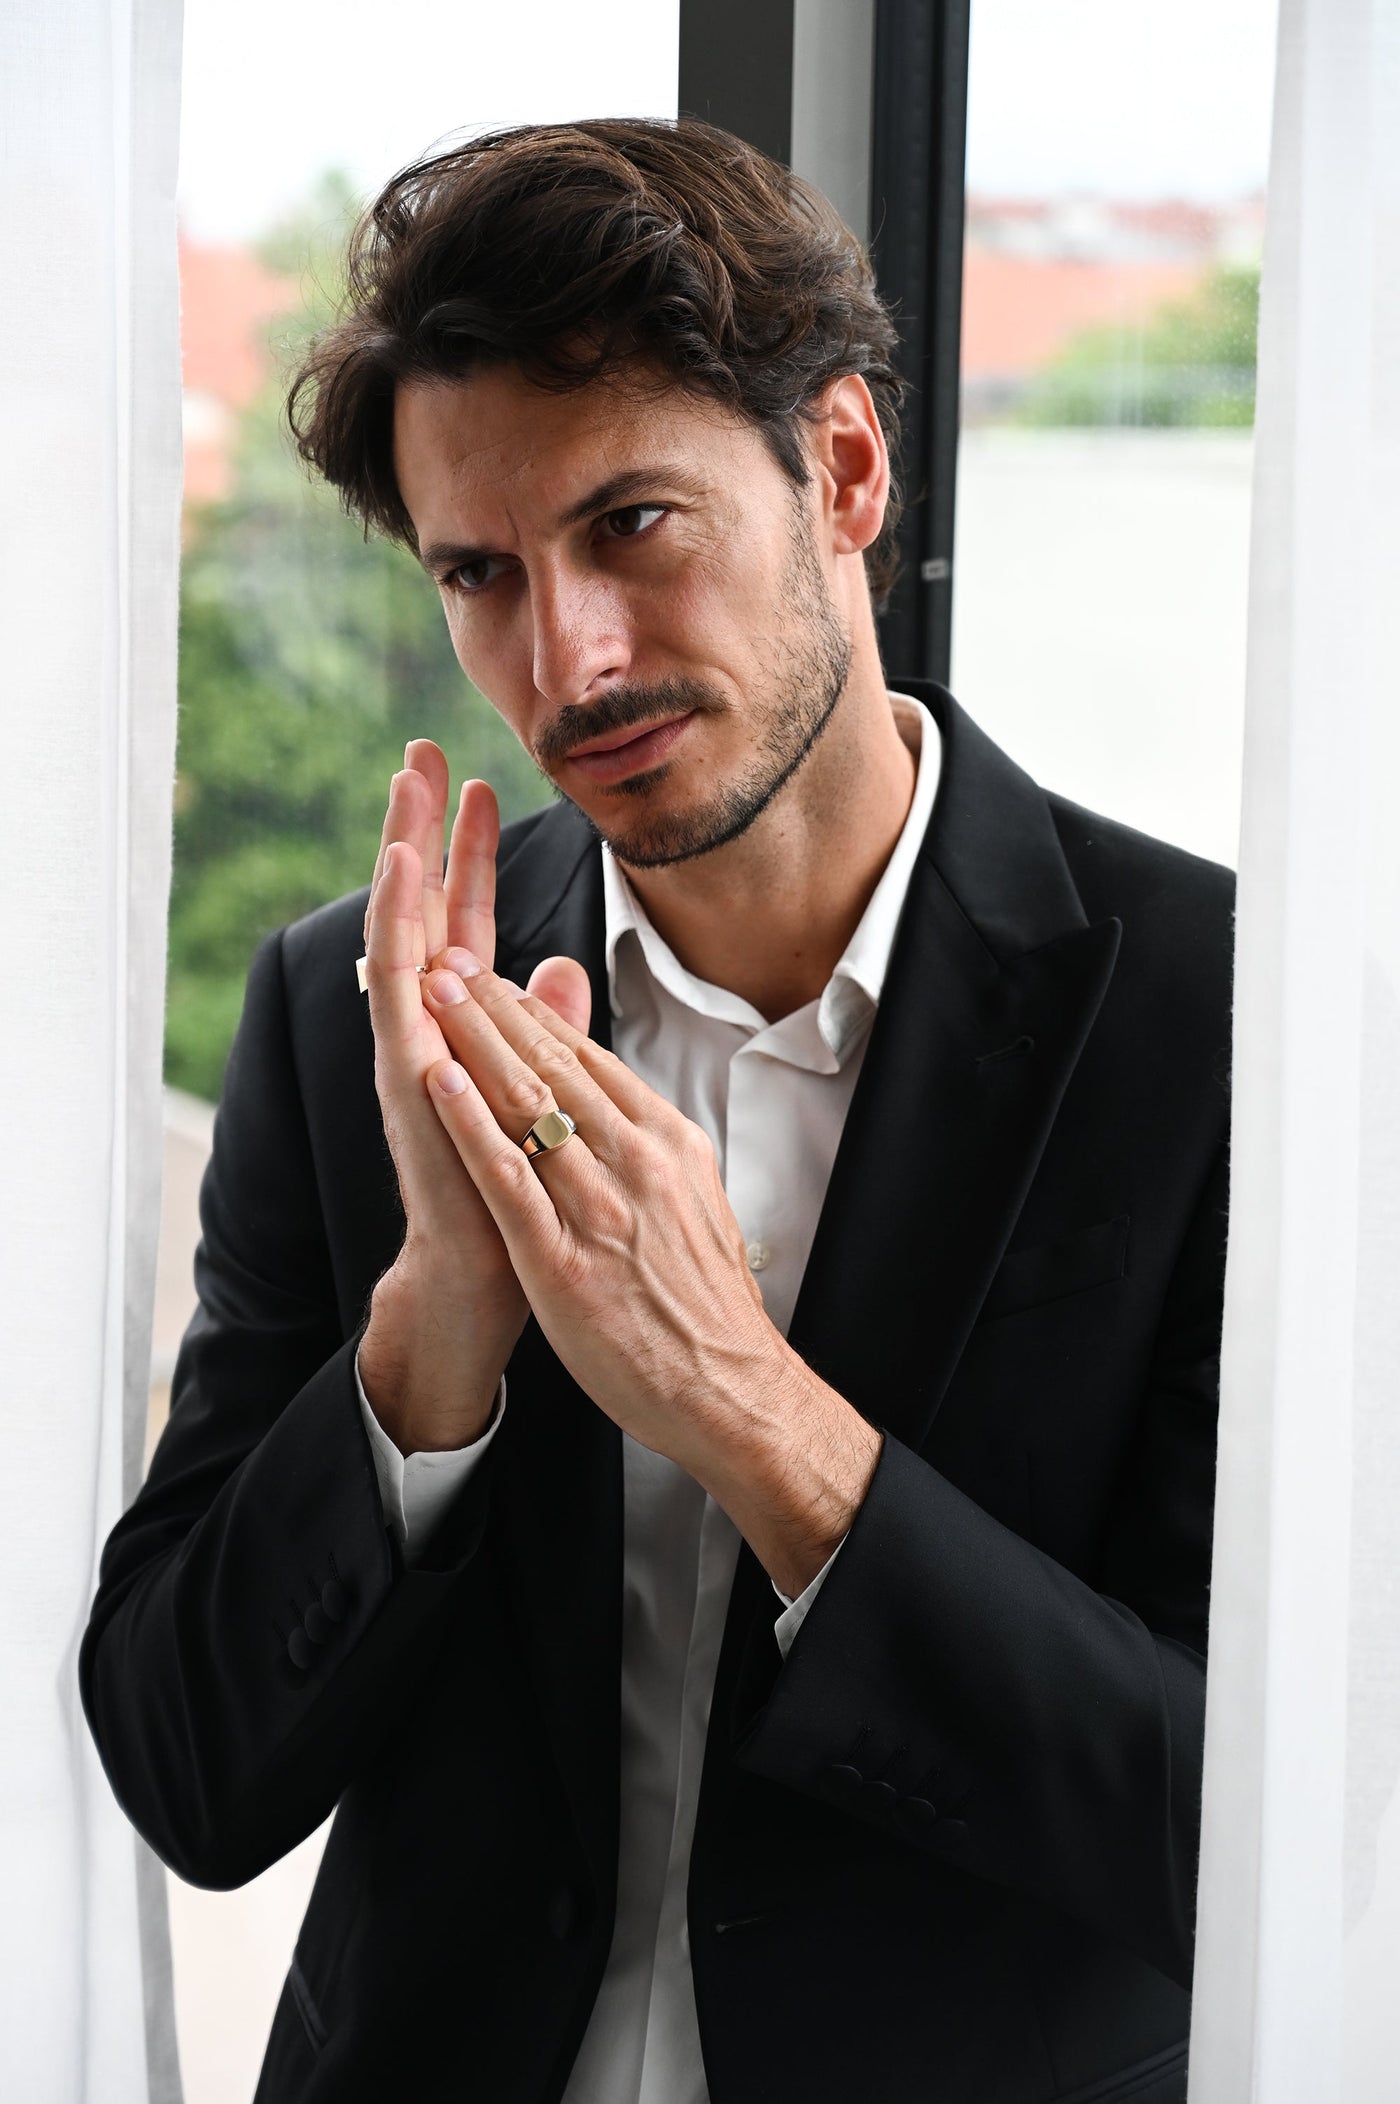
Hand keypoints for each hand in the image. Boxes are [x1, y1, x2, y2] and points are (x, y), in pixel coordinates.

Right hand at [358, 741, 590, 1453]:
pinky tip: (402, 868)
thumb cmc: (515, 1198)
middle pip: (427, 908)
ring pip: (404, 929)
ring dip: (403, 855)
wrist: (484, 1279)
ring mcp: (414, 1047)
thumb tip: (561, 966)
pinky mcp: (408, 1073)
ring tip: (406, 783)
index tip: (478, 783)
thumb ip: (545, 1028)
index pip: (468, 922)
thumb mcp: (540, 1095)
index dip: (472, 856)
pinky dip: (398, 921)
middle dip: (425, 829)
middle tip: (422, 750)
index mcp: (470, 1030)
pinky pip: (398, 983)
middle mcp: (433, 1028)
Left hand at [416, 958, 882, 1593]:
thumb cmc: (703, 1302)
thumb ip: (649, 1138)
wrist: (728, 1386)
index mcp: (666, 1143)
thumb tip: (616, 1092)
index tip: (491, 975)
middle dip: (495, 1007)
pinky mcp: (562, 1261)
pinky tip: (441, 1082)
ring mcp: (599, 1209)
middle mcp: (635, 1163)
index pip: (590, 1061)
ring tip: (432, 992)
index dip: (534, 1013)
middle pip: (554, 1067)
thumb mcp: (692, 1194)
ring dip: (475, 1042)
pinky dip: (471, 1124)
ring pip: (528, 1106)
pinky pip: (509, 1179)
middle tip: (449, 960)